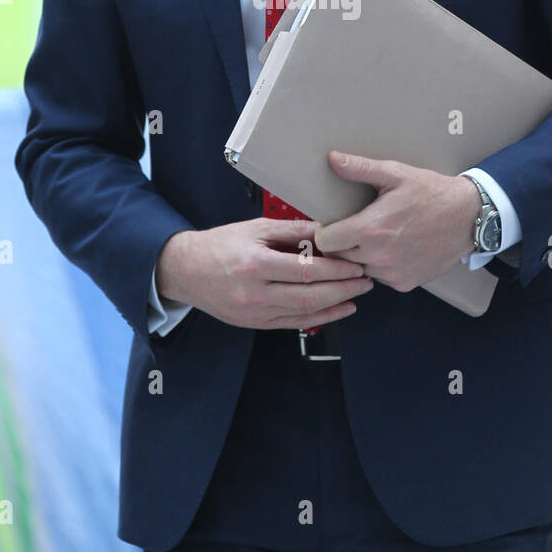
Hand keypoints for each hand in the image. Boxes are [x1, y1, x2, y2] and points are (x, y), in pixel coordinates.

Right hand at [155, 217, 373, 329]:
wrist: (186, 270)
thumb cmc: (219, 245)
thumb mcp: (254, 228)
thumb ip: (291, 230)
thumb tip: (325, 228)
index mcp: (254, 264)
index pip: (305, 271)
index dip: (335, 270)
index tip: (355, 264)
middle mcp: (254, 293)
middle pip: (309, 296)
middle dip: (343, 289)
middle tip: (365, 280)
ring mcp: (254, 313)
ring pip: (304, 313)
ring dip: (336, 306)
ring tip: (357, 295)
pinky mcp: (255, 324)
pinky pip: (293, 324)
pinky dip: (319, 318)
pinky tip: (337, 310)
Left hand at [312, 151, 480, 292]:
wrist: (468, 216)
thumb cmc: (431, 192)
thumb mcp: (396, 173)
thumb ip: (360, 168)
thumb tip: (333, 158)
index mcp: (371, 229)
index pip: (325, 241)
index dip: (325, 231)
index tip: (332, 223)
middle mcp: (379, 256)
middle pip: (338, 258)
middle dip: (341, 243)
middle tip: (353, 227)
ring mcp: (392, 273)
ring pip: (358, 269)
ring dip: (360, 257)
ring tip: (376, 237)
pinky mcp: (405, 283)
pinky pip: (380, 278)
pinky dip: (381, 266)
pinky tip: (393, 248)